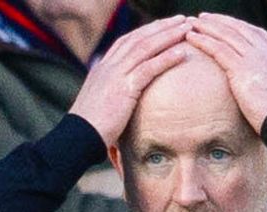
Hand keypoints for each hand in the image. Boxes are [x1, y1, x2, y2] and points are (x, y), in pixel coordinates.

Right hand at [68, 15, 190, 146]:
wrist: (78, 137)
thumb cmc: (90, 128)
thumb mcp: (100, 104)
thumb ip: (112, 96)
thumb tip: (124, 101)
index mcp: (102, 68)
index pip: (127, 41)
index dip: (147, 31)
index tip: (164, 25)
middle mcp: (108, 66)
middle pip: (139, 38)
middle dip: (162, 26)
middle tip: (182, 19)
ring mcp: (115, 75)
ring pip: (145, 47)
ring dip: (168, 35)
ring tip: (187, 28)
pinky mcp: (124, 88)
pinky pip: (149, 68)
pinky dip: (166, 58)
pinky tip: (182, 52)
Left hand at [186, 13, 266, 135]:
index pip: (256, 34)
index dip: (239, 27)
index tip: (226, 24)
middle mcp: (266, 53)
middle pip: (240, 29)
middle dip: (221, 21)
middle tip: (204, 18)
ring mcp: (254, 59)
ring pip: (227, 35)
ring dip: (208, 27)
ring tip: (193, 23)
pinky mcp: (241, 69)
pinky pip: (218, 49)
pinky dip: (203, 40)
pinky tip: (192, 37)